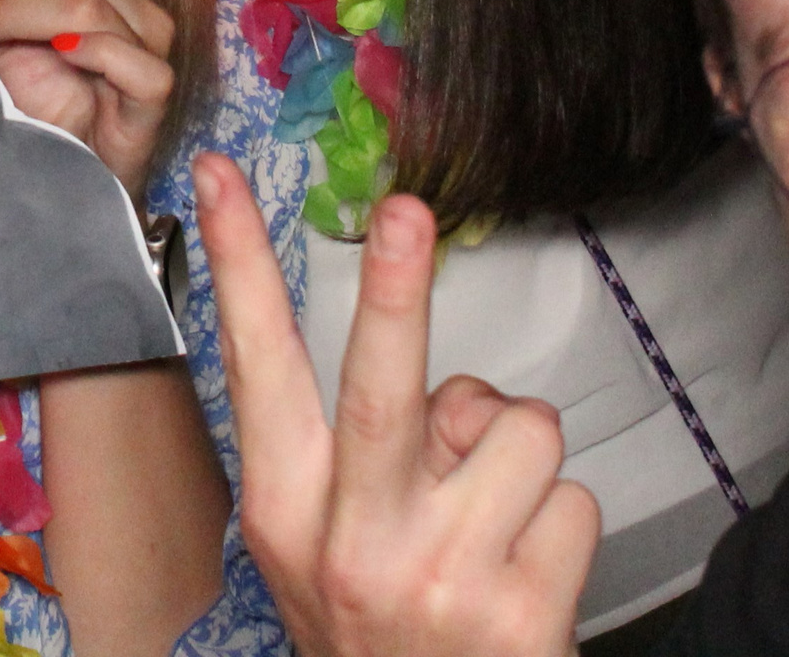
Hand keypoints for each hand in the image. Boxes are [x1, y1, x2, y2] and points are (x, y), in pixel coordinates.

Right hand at [197, 157, 594, 656]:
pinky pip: (570, 498)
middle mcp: (351, 544)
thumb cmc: (381, 629)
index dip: (237, 264)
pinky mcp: (516, 615)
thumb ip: (367, 452)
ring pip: (515, 428)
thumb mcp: (324, 545)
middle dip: (394, 290)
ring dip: (519, 460)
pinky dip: (560, 527)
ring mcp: (436, 580)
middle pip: (381, 390)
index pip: (254, 366)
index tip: (218, 177)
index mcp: (286, 510)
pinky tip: (525, 576)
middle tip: (404, 213)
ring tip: (491, 524)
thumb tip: (449, 387)